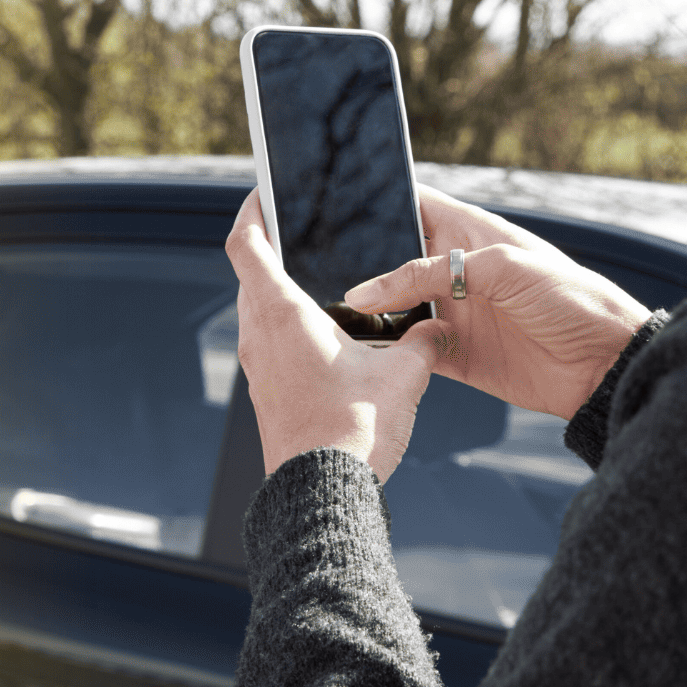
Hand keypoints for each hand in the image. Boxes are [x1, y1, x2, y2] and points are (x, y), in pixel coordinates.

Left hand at [225, 192, 440, 481]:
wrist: (322, 494)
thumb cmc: (354, 431)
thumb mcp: (403, 376)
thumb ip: (423, 341)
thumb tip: (440, 327)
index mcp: (281, 314)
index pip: (247, 243)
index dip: (250, 211)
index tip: (263, 192)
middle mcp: (257, 335)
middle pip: (250, 274)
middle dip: (273, 248)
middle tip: (302, 230)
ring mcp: (255, 366)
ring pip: (256, 311)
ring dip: (278, 291)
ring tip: (319, 281)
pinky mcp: (264, 392)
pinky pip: (266, 343)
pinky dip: (285, 326)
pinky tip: (325, 335)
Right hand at [345, 184, 652, 419]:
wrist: (605, 364)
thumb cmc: (571, 299)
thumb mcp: (503, 269)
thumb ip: (432, 273)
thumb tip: (366, 292)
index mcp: (470, 235)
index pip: (415, 206)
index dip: (379, 201)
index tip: (336, 201)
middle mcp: (455, 272)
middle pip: (392, 259)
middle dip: (359, 260)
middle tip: (317, 262)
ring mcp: (452, 314)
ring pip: (392, 307)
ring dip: (367, 309)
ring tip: (327, 306)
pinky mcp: (453, 356)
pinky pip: (407, 350)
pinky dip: (385, 349)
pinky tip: (359, 345)